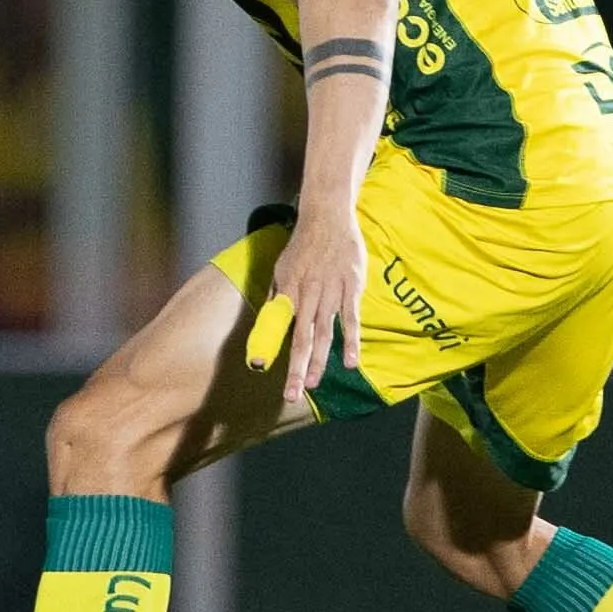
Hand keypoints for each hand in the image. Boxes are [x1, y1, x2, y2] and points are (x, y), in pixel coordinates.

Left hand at [260, 210, 366, 421]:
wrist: (327, 216)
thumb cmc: (302, 246)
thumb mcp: (281, 269)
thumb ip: (277, 298)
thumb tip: (268, 325)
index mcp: (288, 289)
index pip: (278, 325)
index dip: (270, 346)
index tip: (260, 368)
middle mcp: (308, 293)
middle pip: (302, 336)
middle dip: (296, 367)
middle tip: (291, 394)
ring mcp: (332, 291)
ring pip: (324, 332)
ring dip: (319, 361)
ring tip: (312, 385)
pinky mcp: (352, 287)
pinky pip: (351, 318)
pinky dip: (352, 341)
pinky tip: (351, 363)